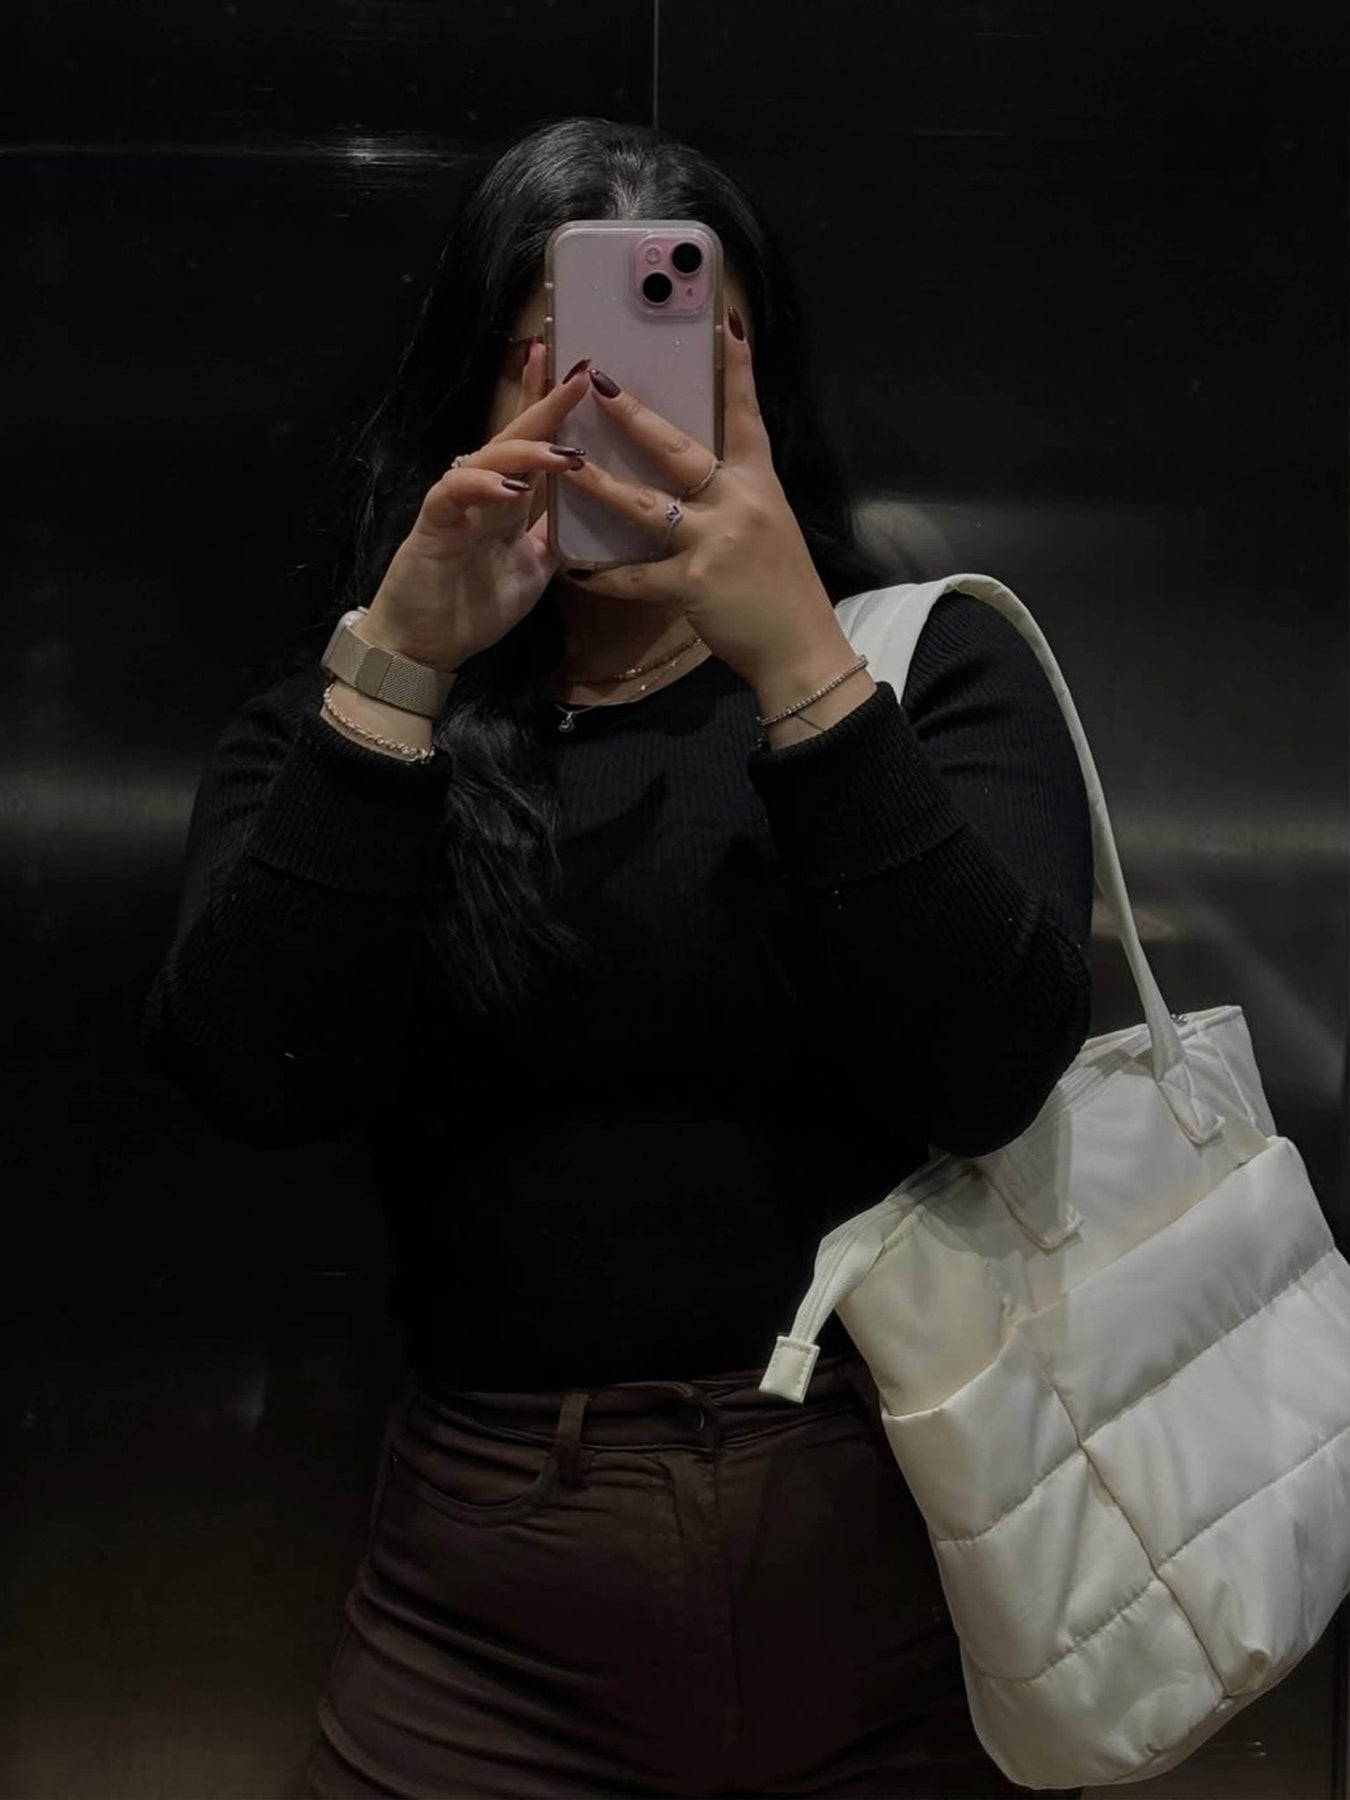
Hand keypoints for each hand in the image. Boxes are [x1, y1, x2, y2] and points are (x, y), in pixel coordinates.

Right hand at [360, 347, 590, 672]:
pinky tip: (508, 486)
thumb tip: (589, 516)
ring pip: (489, 460)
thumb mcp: (532, 572)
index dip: (553, 408)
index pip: (534, 446)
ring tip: (561, 450)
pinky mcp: (434, 524)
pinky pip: (454, 494)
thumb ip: (553, 539)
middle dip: (545, 405)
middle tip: (579, 377)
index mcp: (509, 504)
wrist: (425, 648)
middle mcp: (485, 496)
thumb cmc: (473, 609)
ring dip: (526, 452)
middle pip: (515, 439)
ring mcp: (458, 506)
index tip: (582, 373)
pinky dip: (481, 486)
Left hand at [556, 309, 852, 688]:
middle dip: (635, 416)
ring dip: (603, 484)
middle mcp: (739, 503)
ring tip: (566, 464)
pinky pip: (638, 578)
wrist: (801, 648)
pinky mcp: (694, 583)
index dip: (737, 369)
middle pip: (679, 450)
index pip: (745, 416)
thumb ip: (734, 497)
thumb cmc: (782, 589)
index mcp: (759, 483)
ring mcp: (715, 542)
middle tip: (599, 382)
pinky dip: (604, 577)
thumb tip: (696, 474)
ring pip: (648, 506)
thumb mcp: (769, 527)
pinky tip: (575, 571)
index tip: (724, 322)